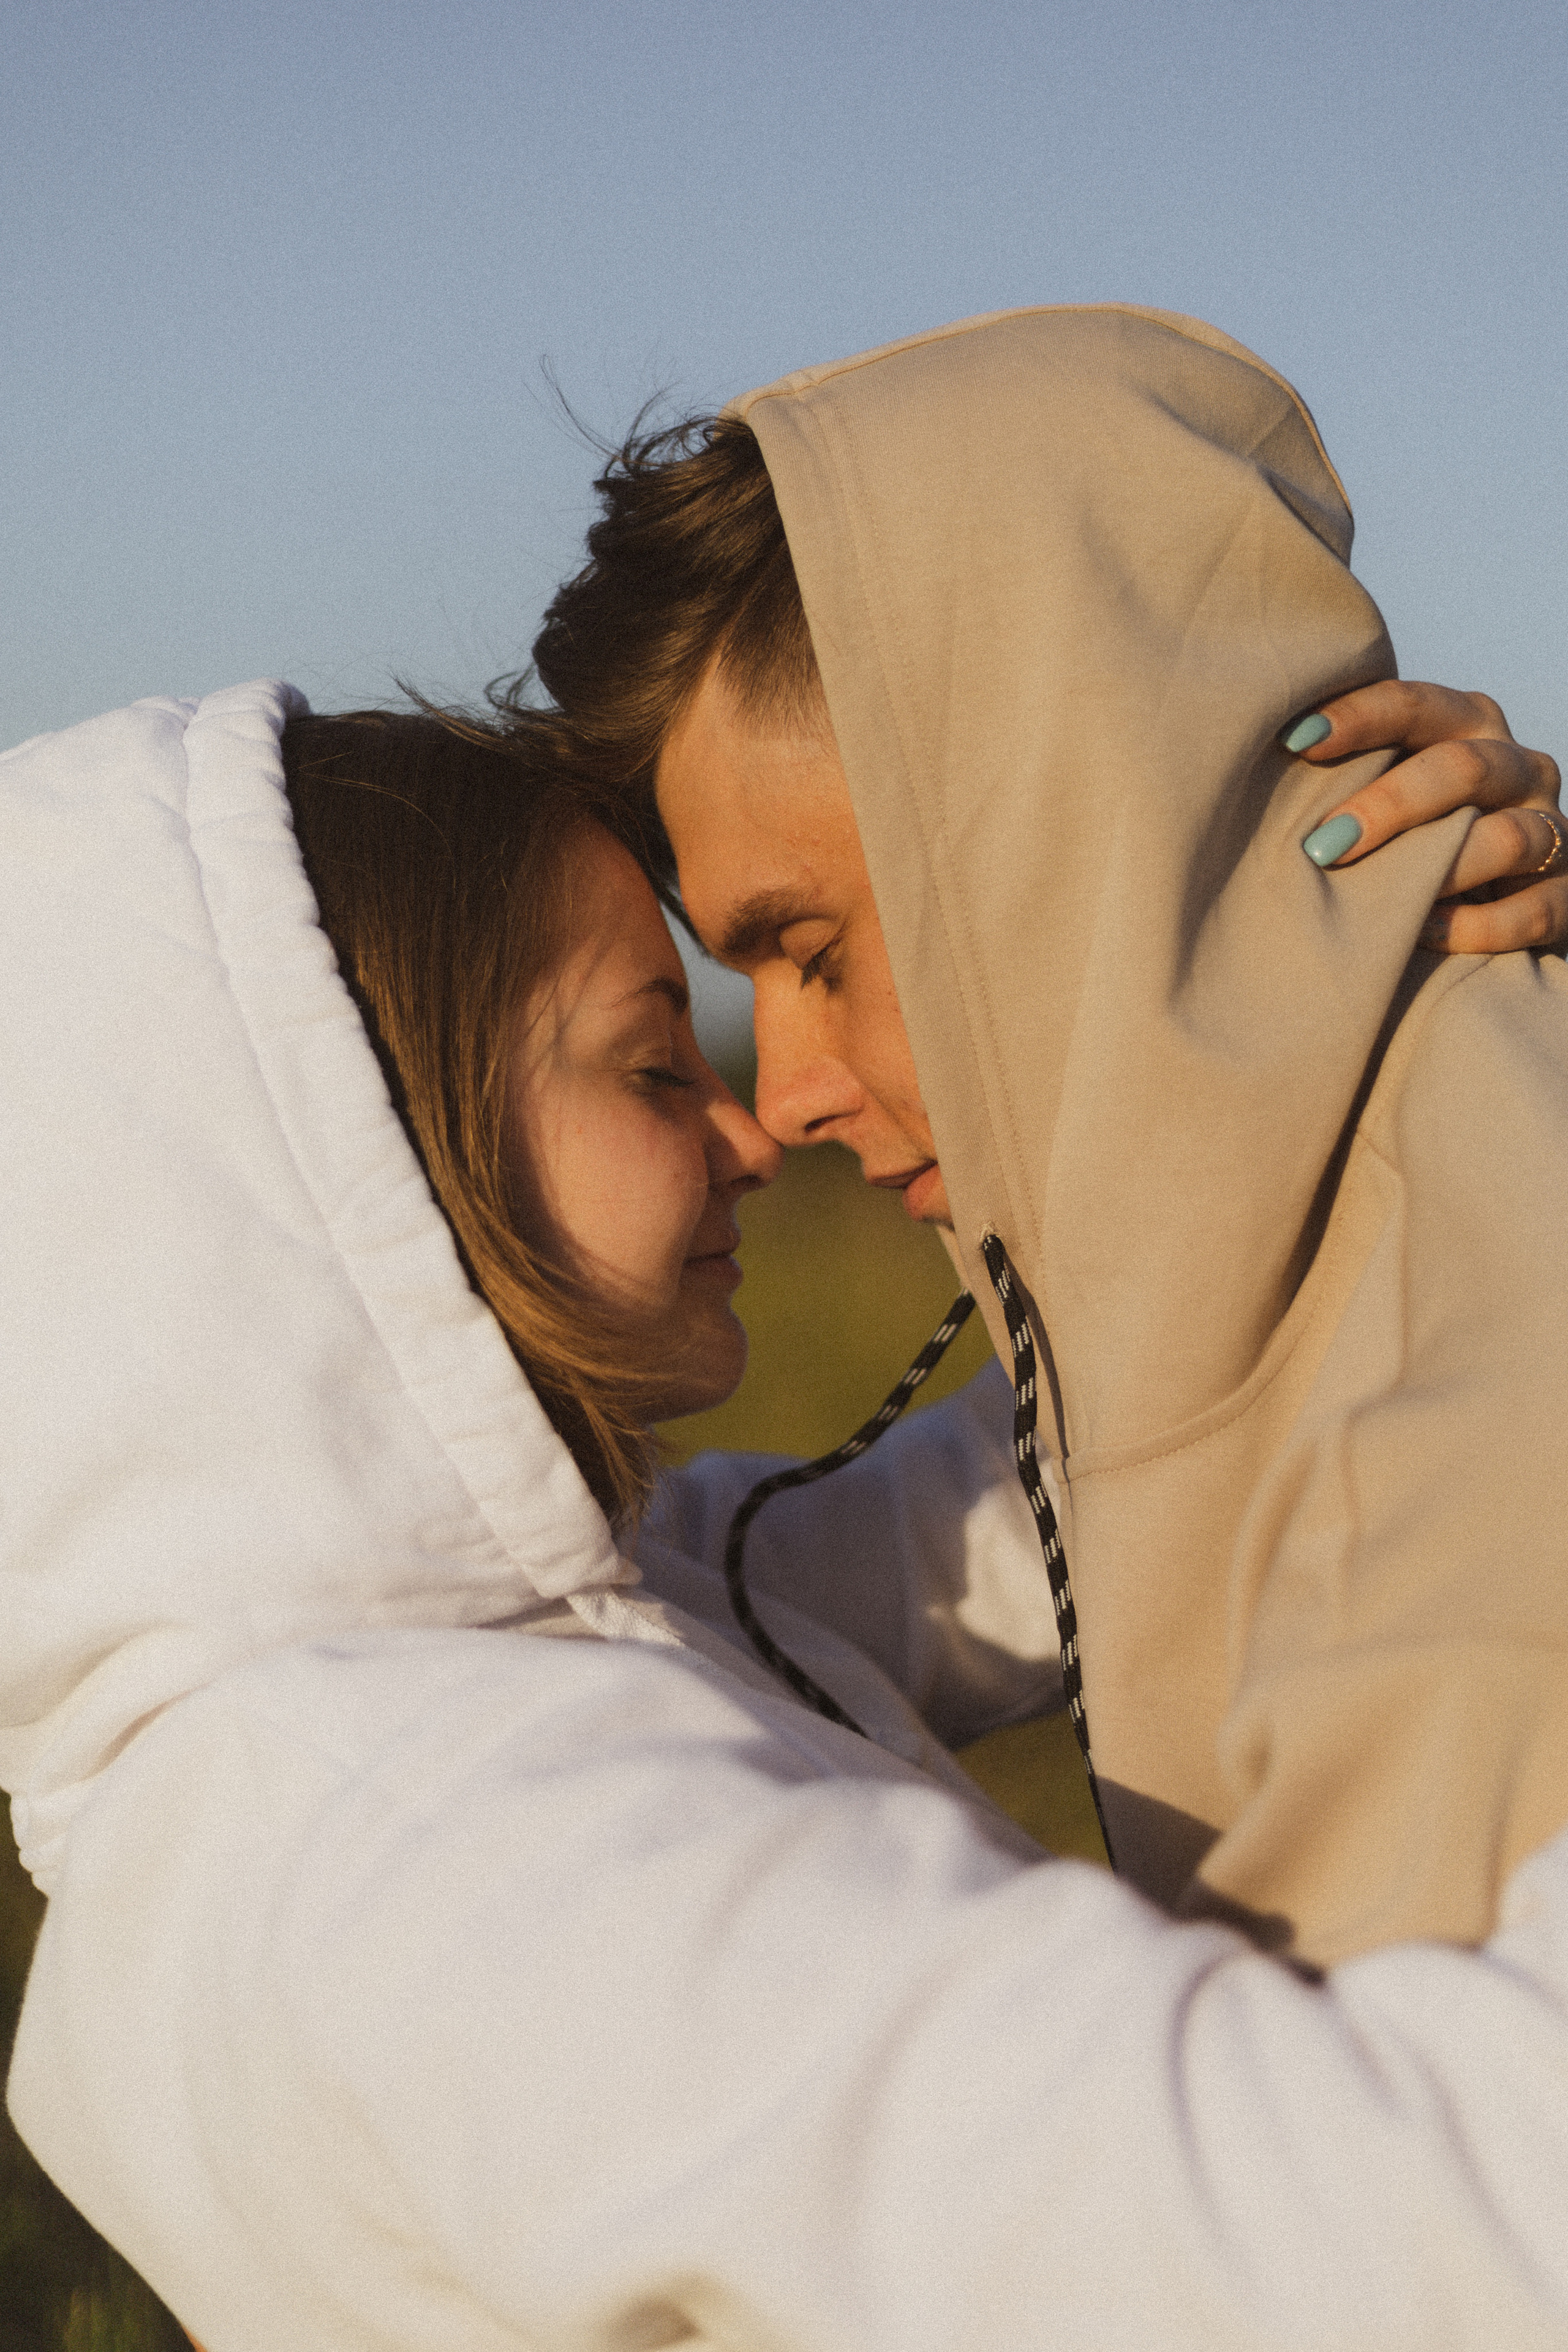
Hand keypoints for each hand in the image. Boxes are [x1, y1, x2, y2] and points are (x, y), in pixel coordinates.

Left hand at [1287, 682, 1563, 953]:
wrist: (1493, 907)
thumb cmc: (1408, 841)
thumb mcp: (1386, 793)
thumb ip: (1348, 771)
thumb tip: (1270, 757)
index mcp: (1469, 727)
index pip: (1417, 706)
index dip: (1359, 718)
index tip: (1295, 740)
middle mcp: (1517, 768)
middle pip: (1465, 767)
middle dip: (1391, 805)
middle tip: (1324, 846)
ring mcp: (1550, 830)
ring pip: (1508, 838)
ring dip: (1439, 869)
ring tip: (1378, 900)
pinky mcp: (1566, 896)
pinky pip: (1533, 911)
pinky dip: (1475, 928)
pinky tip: (1421, 934)